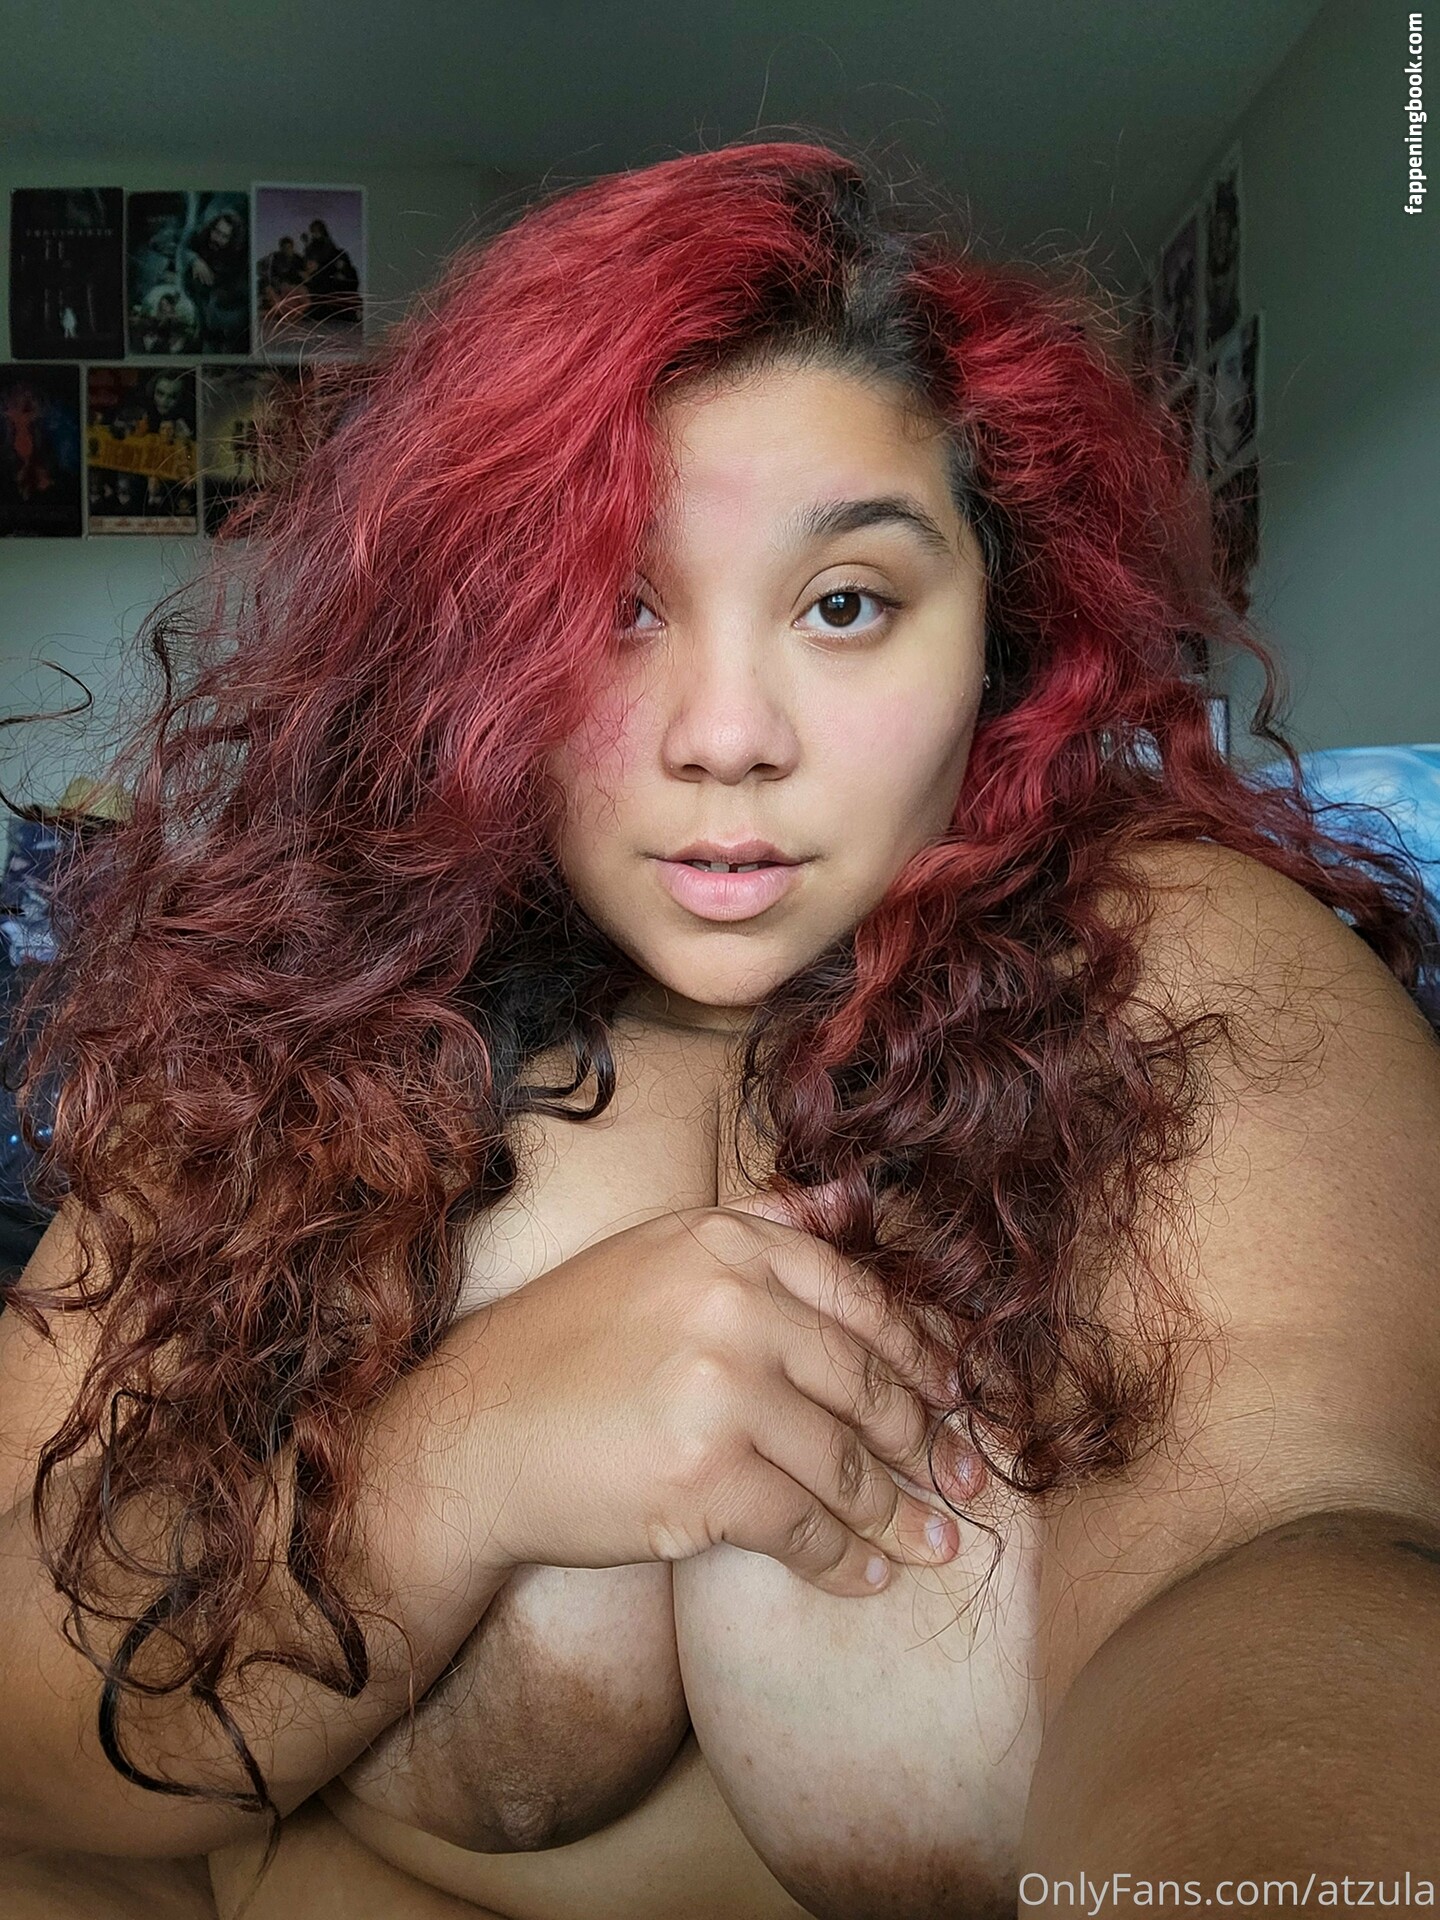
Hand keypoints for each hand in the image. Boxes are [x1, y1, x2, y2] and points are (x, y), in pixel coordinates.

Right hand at [458, 1204, 972, 1598]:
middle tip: (961, 1479)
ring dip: (897, 1514)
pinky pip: (804, 1527)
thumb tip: (853, 1198)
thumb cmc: (561, 1350)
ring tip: (930, 1542)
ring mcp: (720, 1392)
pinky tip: (866, 1576)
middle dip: (923, 1441)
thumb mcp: (654, 1254)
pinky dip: (844, 1560)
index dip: (920, 1354)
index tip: (954, 1395)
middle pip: (865, 1381)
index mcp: (726, 1245)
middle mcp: (731, 1306)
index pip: (859, 1298)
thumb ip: (760, 1225)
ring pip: (845, 1462)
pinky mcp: (705, 1480)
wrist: (471, 1440)